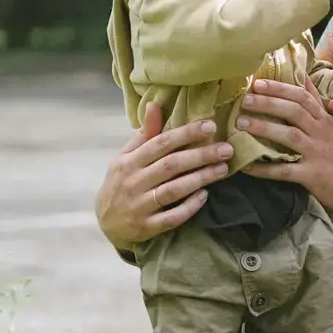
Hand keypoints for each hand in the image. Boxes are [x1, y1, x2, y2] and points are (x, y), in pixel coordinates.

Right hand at [94, 102, 233, 251]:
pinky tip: (204, 196)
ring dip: (200, 179)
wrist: (105, 222)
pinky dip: (188, 207)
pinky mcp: (146, 227)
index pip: (160, 143)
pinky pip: (171, 218)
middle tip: (226, 149)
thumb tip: (155, 104)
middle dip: (200, 156)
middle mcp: (133, 182)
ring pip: (173, 190)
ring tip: (222, 169)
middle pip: (170, 165)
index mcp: (129, 161)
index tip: (210, 126)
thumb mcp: (125, 157)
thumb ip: (144, 134)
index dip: (186, 134)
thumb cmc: (121, 182)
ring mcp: (139, 206)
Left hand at [238, 78, 332, 228]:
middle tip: (245, 100)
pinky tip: (247, 166)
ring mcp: (317, 153)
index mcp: (325, 120)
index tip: (258, 83)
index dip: (280, 88)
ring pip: (289, 135)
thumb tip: (302, 77)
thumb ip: (316, 102)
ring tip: (241, 124)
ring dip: (264, 127)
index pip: (302, 97)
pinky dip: (265, 168)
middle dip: (268, 103)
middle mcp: (321, 132)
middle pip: (294, 110)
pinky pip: (285, 170)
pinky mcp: (313, 175)